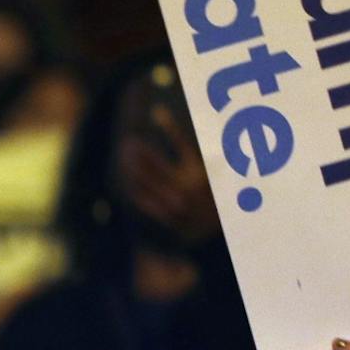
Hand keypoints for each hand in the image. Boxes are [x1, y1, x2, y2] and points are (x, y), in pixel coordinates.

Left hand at [118, 105, 219, 244]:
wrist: (224, 237)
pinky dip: (136, 188)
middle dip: (141, 151)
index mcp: (202, 173)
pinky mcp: (167, 217)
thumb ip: (215, 155)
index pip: (182, 142)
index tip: (157, 111)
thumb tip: (209, 130)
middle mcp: (187, 188)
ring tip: (125, 156)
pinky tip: (129, 178)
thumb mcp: (223, 178)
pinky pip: (146, 201)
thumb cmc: (225, 202)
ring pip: (147, 182)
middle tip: (129, 140)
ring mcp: (175, 203)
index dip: (169, 126)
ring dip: (134, 168)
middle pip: (157, 164)